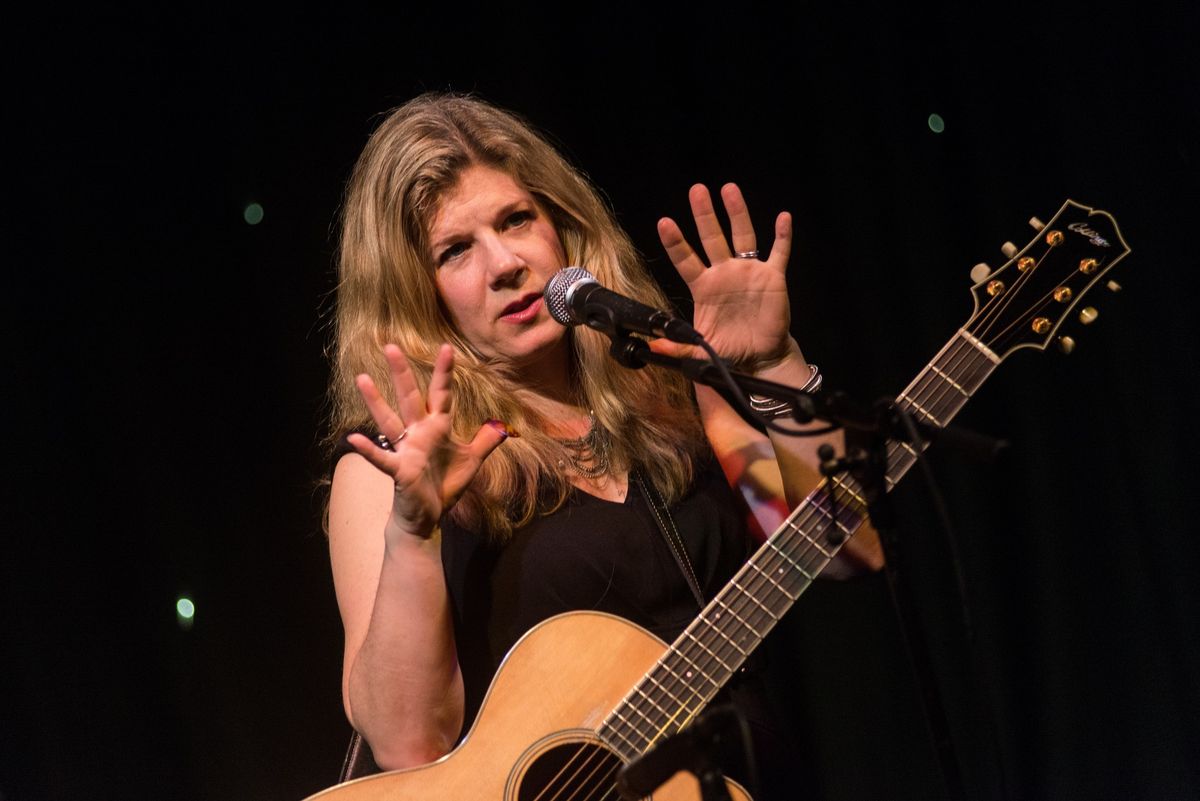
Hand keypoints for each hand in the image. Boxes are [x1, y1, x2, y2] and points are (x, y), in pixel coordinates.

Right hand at [346, 344, 508, 539]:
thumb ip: (485, 441)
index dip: (444, 373)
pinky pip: (382, 458)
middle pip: (409, 397)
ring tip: (362, 378)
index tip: (446, 348)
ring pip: (389, 420)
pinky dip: (368, 449)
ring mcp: (406, 450)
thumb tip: (505, 426)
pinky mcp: (399, 471)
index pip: (441, 395)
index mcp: (437, 428)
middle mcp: (418, 433)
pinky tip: (353, 438)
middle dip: (401, 373)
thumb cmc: (444, 486)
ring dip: (376, 401)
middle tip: (390, 346)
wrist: (427, 516)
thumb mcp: (471, 461)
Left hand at [657, 183, 794, 371]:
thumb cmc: (728, 350)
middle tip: (697, 190)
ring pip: (743, 235)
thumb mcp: (698, 351)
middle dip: (704, 214)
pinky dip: (783, 236)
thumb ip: (676, 347)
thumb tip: (652, 348)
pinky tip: (783, 218)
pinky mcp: (773, 277)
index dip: (675, 242)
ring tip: (729, 189)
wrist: (759, 358)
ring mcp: (749, 271)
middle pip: (712, 237)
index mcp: (704, 286)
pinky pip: (779, 253)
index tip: (664, 222)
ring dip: (737, 213)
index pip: (685, 259)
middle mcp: (725, 273)